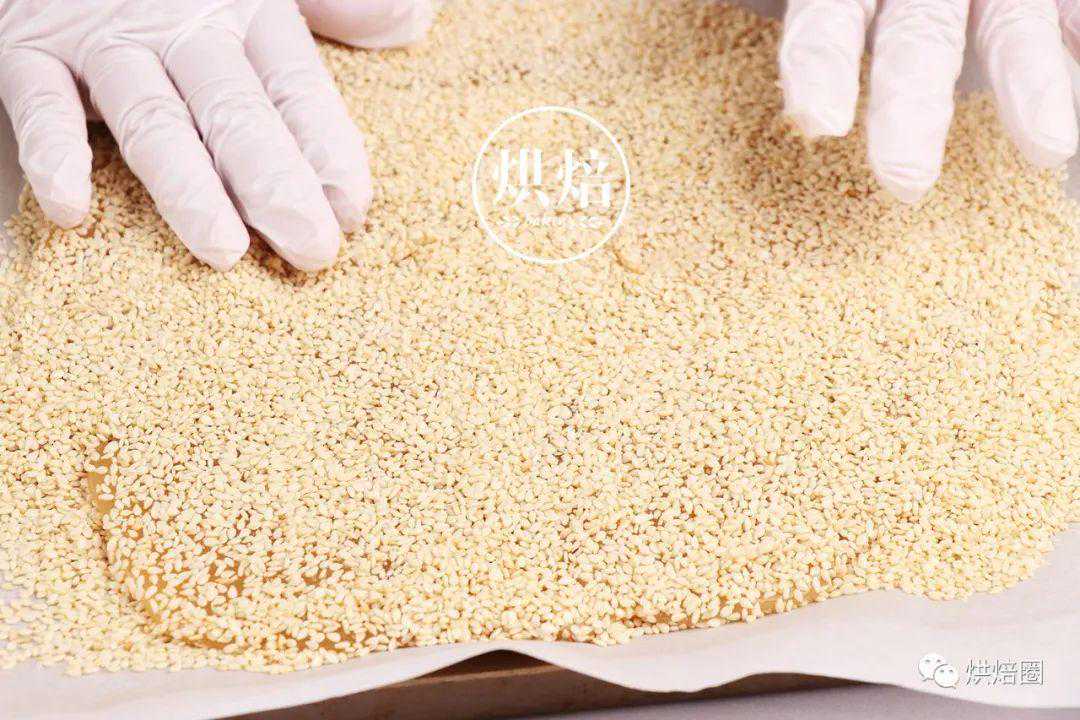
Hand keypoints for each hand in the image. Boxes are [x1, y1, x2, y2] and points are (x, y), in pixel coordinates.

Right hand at [0, 0, 429, 271]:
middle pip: (235, 110)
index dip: (327, 145)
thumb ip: (334, 2)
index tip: (354, 208)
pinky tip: (73, 211)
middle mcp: (181, 24)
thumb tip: (412, 21)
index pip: (296, 85)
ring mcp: (106, 40)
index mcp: (248, 8)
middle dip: (276, 182)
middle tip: (312, 248)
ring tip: (223, 250)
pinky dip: (52, 152)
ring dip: (188, 186)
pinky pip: (36, 102)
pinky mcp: (30, 48)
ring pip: (154, 118)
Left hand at [779, 0, 1079, 202]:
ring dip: (1034, 84)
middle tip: (905, 181)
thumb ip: (759, 95)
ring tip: (1051, 148)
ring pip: (1013, 30)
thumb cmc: (874, 4)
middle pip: (915, 40)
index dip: (820, 67)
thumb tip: (661, 107)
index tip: (817, 122)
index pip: (823, 26)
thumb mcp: (830, 14)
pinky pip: (1073, 17)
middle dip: (912, 106)